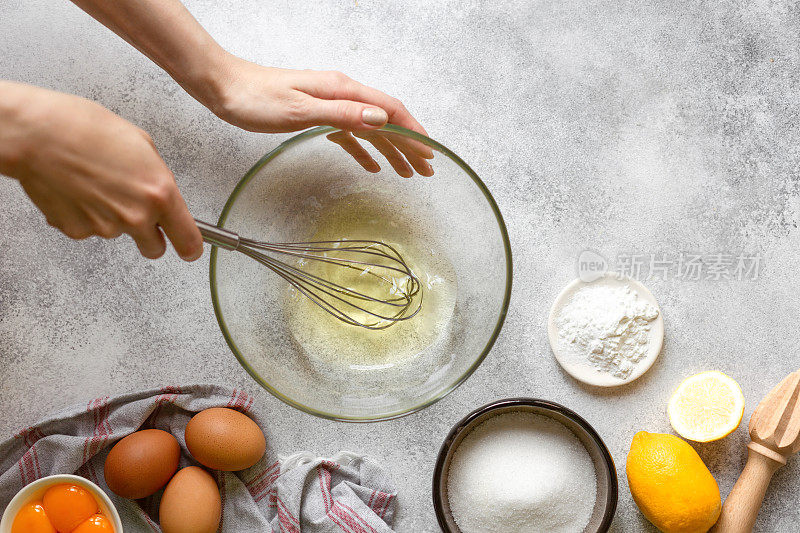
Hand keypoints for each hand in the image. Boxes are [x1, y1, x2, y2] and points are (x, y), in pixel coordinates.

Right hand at [0, 82, 202, 260]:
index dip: (190, 248)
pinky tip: (79, 190)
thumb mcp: (142, 144)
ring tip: (97, 184)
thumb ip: (157, 176)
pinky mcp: (77, 231)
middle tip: (137, 213)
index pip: (188, 240)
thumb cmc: (85, 130)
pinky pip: (90, 229)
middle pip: (154, 248)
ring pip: (119, 234)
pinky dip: (86, 215)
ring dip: (113, 217)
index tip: (189, 250)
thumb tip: (160, 190)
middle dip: (150, 236)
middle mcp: (136, 216)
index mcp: (160, 194)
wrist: (38, 135)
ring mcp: (106, 227)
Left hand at [206, 56, 434, 176]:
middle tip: (427, 169)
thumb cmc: (255, 98)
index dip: (413, 133)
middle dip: (409, 145)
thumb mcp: (300, 111)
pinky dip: (364, 151)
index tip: (430, 153)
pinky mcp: (316, 116)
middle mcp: (341, 95)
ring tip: (408, 172)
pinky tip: (371, 165)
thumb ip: (342, 115)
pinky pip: (349, 135)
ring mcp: (330, 105)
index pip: (390, 112)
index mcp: (343, 90)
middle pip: (386, 121)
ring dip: (391, 151)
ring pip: (370, 130)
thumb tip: (381, 120)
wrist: (223, 87)